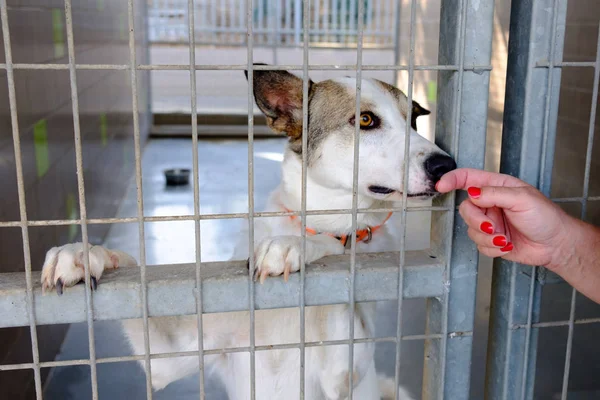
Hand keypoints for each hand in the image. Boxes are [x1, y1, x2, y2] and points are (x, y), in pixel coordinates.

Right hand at [436, 168, 574, 269]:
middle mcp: (489, 203)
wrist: (555, 245)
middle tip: (492, 227)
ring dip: (488, 237)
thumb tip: (471, 193)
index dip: (451, 180)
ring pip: (470, 229)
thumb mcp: (522, 199)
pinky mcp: (490, 239)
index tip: (441, 187)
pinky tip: (507, 245)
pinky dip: (492, 248)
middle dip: (477, 221)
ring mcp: (489, 222)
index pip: (467, 178)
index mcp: (496, 186)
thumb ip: (495, 194)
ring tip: (506, 239)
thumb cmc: (545, 217)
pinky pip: (478, 245)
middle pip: (465, 209)